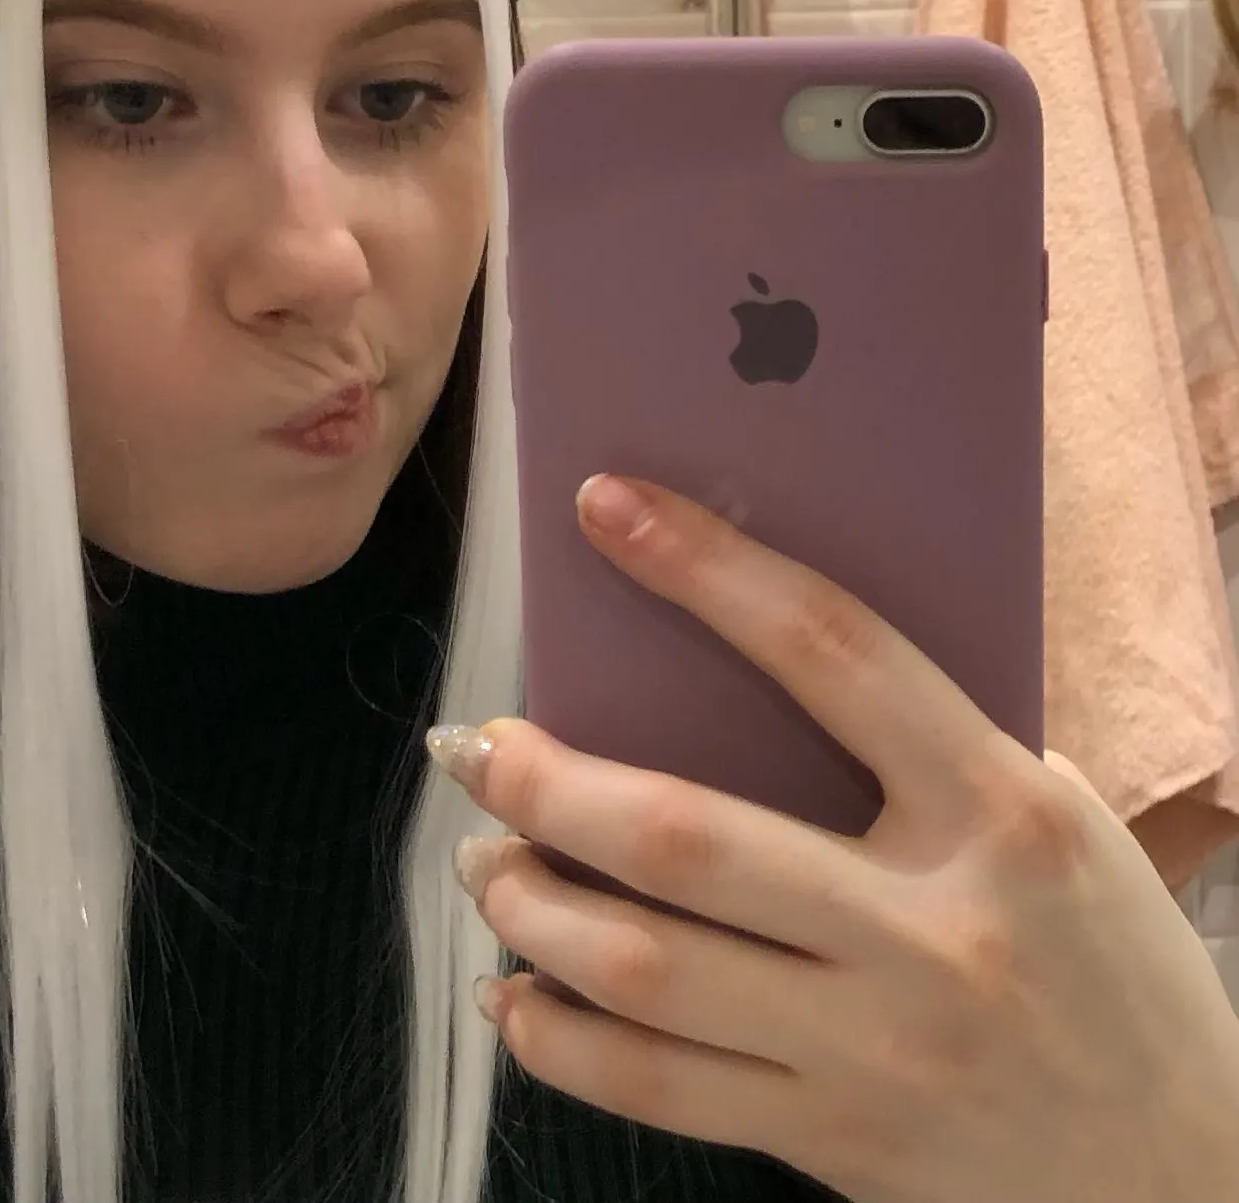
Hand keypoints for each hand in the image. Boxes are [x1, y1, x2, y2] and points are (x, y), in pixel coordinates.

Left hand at [425, 474, 1238, 1202]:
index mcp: (1000, 810)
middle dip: (547, 783)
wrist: (1192, 1179)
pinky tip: (512, 996)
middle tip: (475, 747)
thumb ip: (921, 749)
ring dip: (530, 903)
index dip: (706, 569)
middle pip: (687, 836)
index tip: (606, 506)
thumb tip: (739, 655)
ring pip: (646, 966)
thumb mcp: (1053, 823)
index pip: (833, 652)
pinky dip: (557, 1040)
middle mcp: (932, 930)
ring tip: (482, 863)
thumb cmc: (1109, 965)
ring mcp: (878, 1049)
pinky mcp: (836, 1140)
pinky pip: (657, 1091)